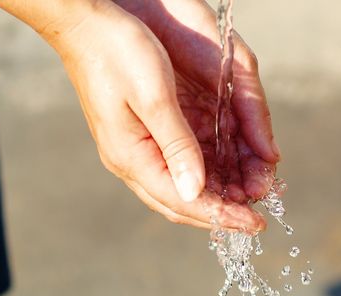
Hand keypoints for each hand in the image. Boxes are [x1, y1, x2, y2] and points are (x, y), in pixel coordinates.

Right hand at [47, 1, 277, 231]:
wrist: (86, 26)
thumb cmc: (118, 53)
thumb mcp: (154, 98)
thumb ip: (176, 146)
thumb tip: (195, 191)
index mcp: (131, 156)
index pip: (182, 201)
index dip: (220, 215)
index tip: (254, 224)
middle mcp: (131, 160)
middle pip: (179, 203)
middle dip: (219, 214)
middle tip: (253, 220)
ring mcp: (134, 150)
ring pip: (178, 188)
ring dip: (213, 197)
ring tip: (246, 199)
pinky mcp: (140, 136)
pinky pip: (174, 168)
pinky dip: (202, 176)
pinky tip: (223, 175)